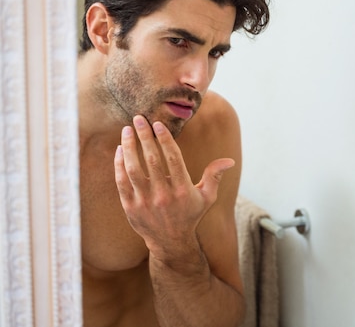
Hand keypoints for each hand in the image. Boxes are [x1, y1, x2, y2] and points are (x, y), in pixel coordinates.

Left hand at [114, 115, 234, 262]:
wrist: (170, 242)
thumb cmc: (190, 215)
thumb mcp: (207, 197)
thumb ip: (214, 176)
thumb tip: (229, 161)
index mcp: (183, 190)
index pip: (173, 159)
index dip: (165, 139)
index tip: (158, 124)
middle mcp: (163, 196)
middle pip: (151, 160)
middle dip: (144, 136)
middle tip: (138, 118)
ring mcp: (145, 202)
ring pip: (133, 169)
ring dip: (128, 147)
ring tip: (126, 130)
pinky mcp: (130, 207)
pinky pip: (122, 182)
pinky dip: (119, 165)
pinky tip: (120, 150)